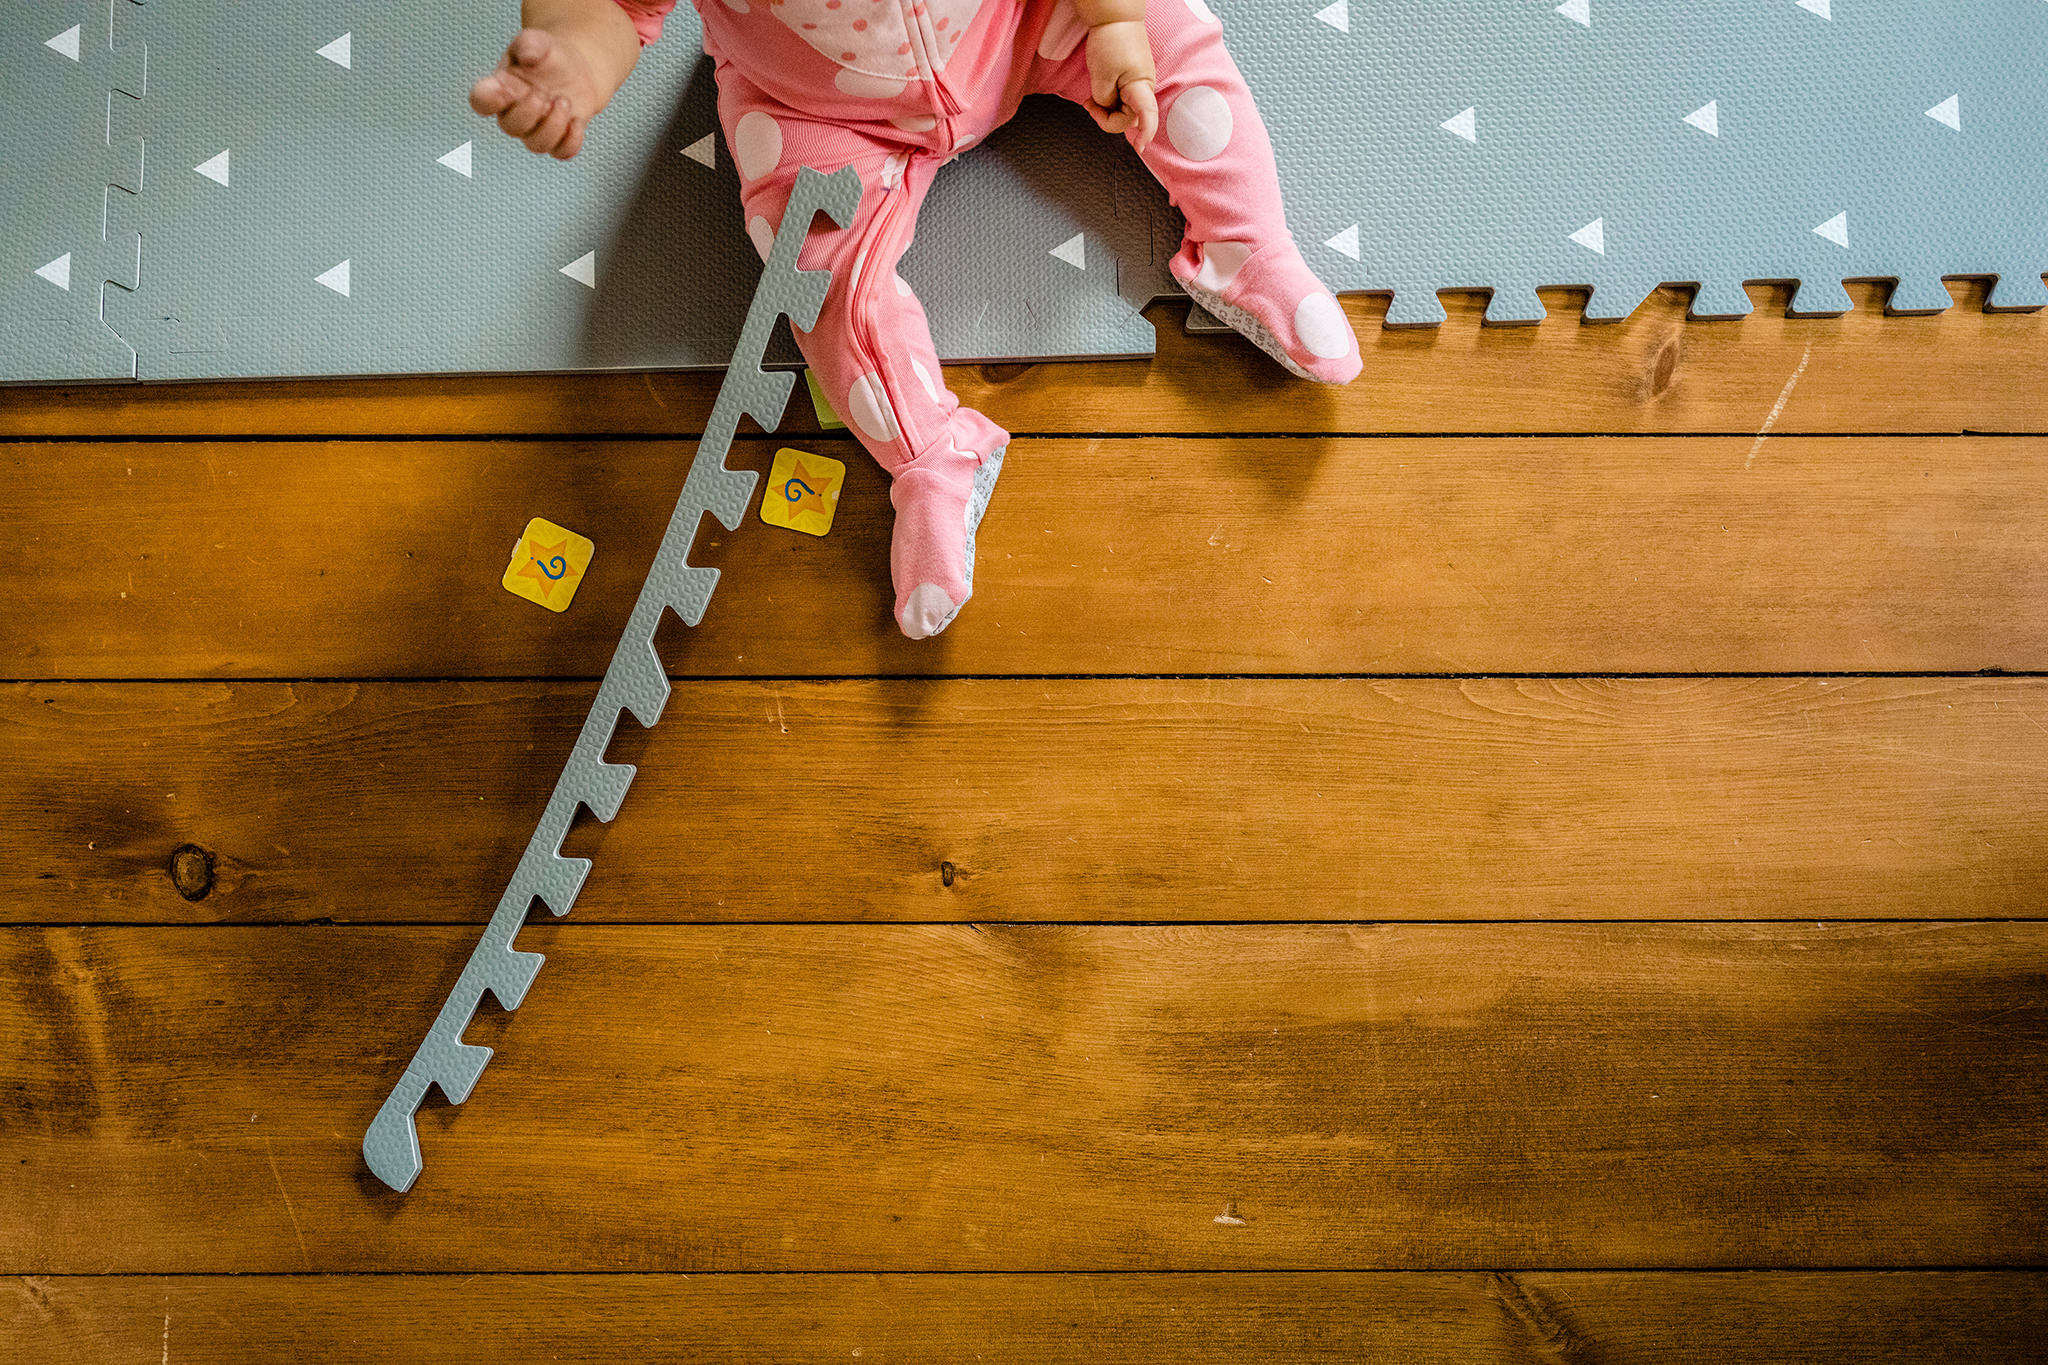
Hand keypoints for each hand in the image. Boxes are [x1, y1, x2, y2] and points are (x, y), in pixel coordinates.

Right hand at [469, 28, 604, 159]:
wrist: (577, 68)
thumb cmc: (548, 55)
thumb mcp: (537, 41)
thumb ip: (528, 44)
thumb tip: (527, 55)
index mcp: (501, 88)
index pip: (480, 101)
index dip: (487, 100)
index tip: (504, 88)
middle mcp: (515, 113)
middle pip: (510, 127)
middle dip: (529, 112)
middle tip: (544, 93)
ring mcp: (537, 129)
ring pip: (536, 144)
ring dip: (552, 126)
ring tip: (563, 101)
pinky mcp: (561, 139)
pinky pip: (562, 152)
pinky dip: (571, 141)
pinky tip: (576, 121)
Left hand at [1083, 21, 1158, 152]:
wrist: (1115, 16)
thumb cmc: (1112, 40)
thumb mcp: (1101, 76)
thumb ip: (1104, 99)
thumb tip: (1106, 107)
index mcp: (1140, 87)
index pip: (1147, 117)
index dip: (1145, 134)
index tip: (1139, 148)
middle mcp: (1143, 87)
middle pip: (1126, 118)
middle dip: (1106, 118)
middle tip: (1089, 105)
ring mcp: (1137, 83)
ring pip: (1121, 109)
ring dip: (1104, 108)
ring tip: (1091, 97)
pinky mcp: (1130, 79)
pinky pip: (1120, 98)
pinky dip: (1107, 100)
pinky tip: (1098, 92)